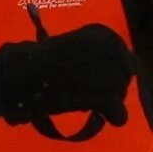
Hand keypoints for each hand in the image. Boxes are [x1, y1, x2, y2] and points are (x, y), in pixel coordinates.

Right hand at [0, 25, 132, 127]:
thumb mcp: (70, 45)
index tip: (90, 74)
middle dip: (111, 83)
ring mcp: (114, 74)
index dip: (108, 67)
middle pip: (126, 73)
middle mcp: (115, 50)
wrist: (26, 73)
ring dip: (108, 99)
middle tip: (89, 91)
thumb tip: (106, 68)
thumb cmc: (40, 58)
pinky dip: (110, 117)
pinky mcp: (108, 97)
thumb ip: (91, 53)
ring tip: (84, 101)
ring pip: (122, 93)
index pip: (121, 53)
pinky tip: (97, 116)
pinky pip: (119, 114)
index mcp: (104, 34)